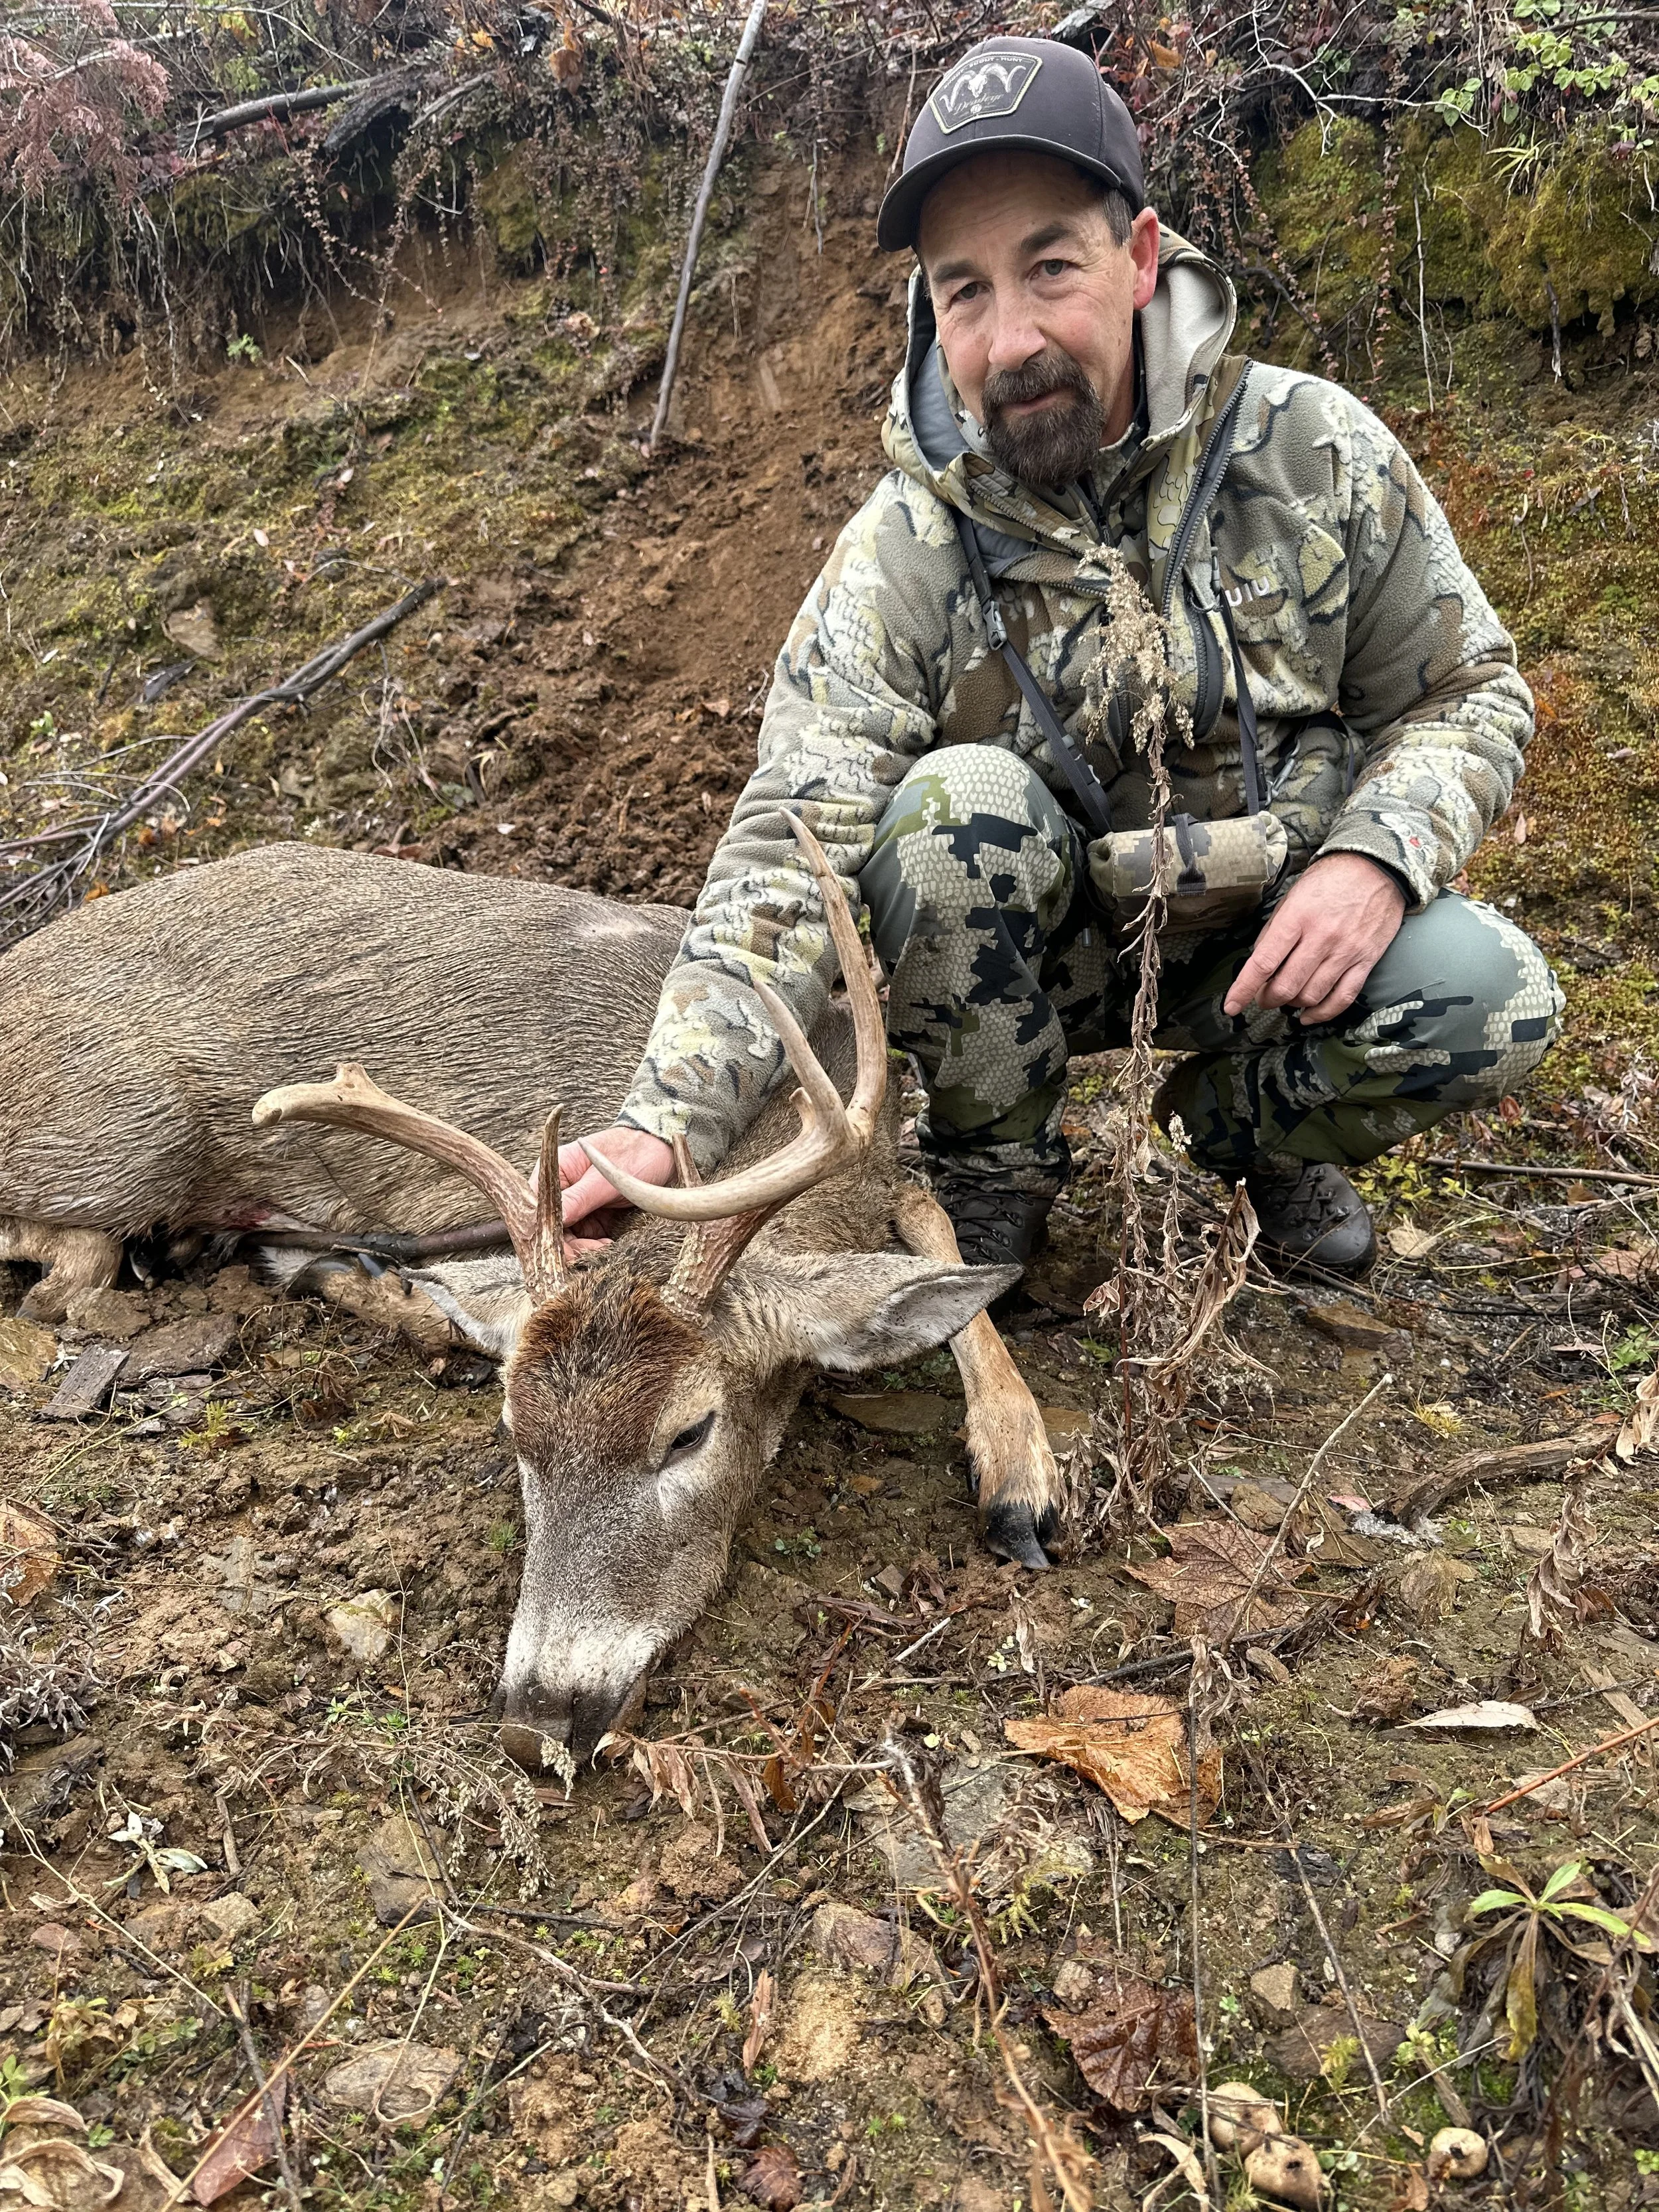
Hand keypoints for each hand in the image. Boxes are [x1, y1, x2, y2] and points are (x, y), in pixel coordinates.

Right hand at [531, 1126, 675, 1257]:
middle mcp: (561, 1189)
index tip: (563, 1248)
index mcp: (555, 1171)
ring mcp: (577, 1202)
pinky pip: (585, 1236)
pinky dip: (593, 1244)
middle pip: (551, 1226)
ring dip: (582, 1247)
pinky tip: (607, 1243)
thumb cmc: (634, 1154)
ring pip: (567, 1235)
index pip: (538, 1208)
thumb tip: (551, 1222)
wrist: (662, 1150)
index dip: (546, 1231)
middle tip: (592, 1251)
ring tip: (604, 1247)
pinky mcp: (592, 1213)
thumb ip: (578, 1200)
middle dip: (568, 1244)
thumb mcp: (605, 1180)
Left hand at [1223, 854, 1405, 1025]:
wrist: (1377, 868)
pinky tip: (1308, 1015)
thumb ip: (1274, 931)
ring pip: (1311, 996)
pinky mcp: (1365, 961)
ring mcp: (1345, 951)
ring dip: (1292, 1005)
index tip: (1232, 1005)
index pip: (1264, 963)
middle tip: (1263, 997)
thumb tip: (1259, 962)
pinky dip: (1322, 1013)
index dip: (1244, 989)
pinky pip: (1342, 998)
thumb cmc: (1330, 880)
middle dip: (1267, 998)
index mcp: (1297, 918)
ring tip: (1286, 999)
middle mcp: (1321, 937)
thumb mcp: (1293, 897)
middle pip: (1286, 986)